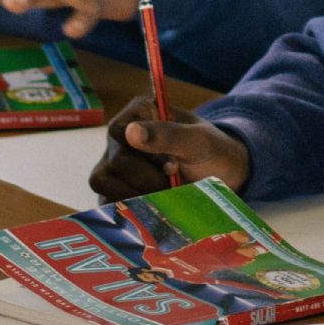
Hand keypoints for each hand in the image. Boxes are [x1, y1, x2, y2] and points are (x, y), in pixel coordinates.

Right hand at [90, 97, 250, 200]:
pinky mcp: (114, 189)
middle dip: (147, 180)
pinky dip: (127, 210)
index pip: (117, 131)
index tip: (171, 164)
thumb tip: (131, 132)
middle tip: (173, 183)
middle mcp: (121, 137)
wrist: (221, 177)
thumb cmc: (211, 151)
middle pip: (113, 163)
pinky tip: (149, 210)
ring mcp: (114, 165)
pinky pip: (105, 202)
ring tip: (163, 195)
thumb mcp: (199, 140)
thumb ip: (168, 134)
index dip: (143, 154)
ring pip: (102, 182)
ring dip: (136, 196)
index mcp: (139, 114)